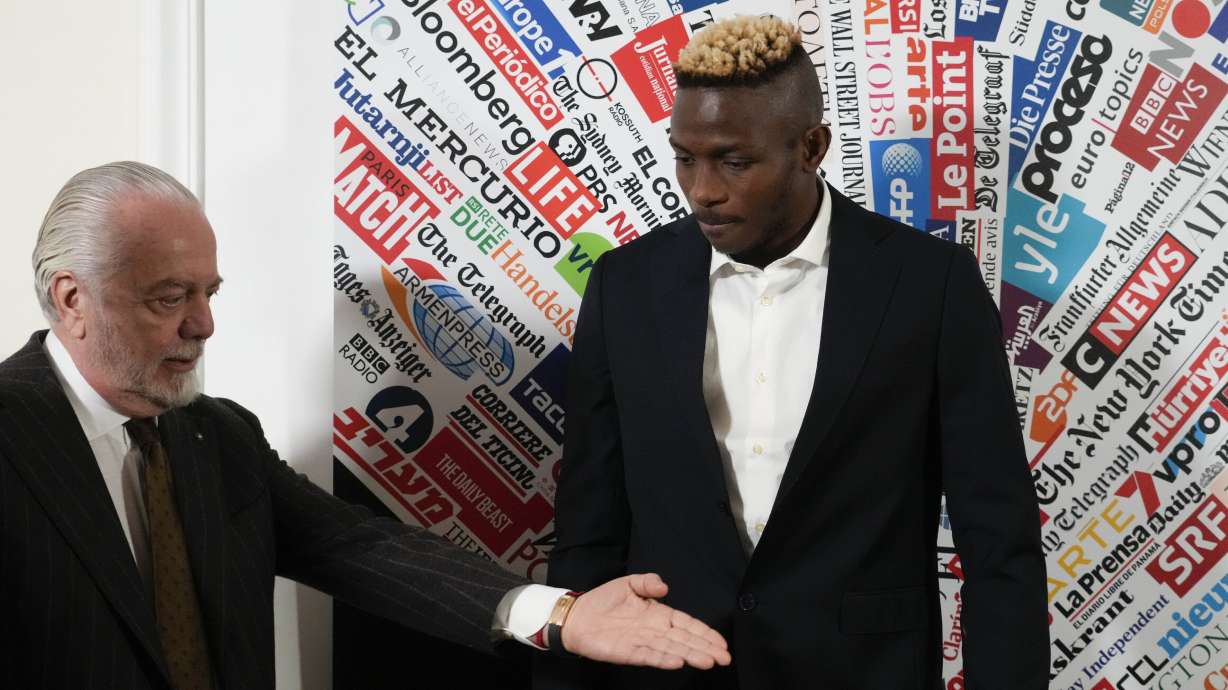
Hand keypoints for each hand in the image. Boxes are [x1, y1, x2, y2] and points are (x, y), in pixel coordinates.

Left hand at [560, 573, 731, 669]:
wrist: (578, 616)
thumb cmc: (604, 600)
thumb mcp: (628, 583)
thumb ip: (647, 582)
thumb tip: (664, 585)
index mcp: (659, 614)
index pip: (687, 624)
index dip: (705, 633)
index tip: (721, 642)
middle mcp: (655, 631)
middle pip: (685, 640)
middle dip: (706, 648)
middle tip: (724, 657)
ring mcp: (643, 643)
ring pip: (672, 649)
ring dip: (691, 655)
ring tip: (708, 661)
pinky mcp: (629, 652)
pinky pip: (650, 656)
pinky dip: (664, 659)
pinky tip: (678, 661)